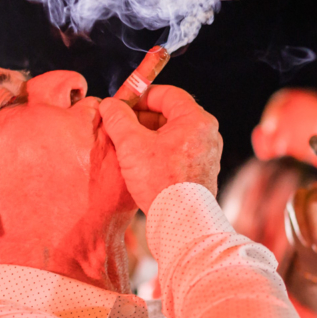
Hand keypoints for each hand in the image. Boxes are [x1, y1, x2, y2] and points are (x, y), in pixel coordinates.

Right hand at [100, 86, 222, 212]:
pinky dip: (159, 152)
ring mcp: (206, 154)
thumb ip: (118, 119)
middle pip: (170, 114)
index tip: (122, 105)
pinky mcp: (202, 172)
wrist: (181, 223)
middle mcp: (207, 134)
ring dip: (148, 136)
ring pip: (172, 135)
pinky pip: (178, 152)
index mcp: (196, 120)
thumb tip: (109, 104)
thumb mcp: (131, 145)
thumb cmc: (161, 183)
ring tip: (127, 147)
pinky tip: (141, 164)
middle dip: (142, 118)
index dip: (141, 96)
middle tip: (120, 126)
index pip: (167, 94)